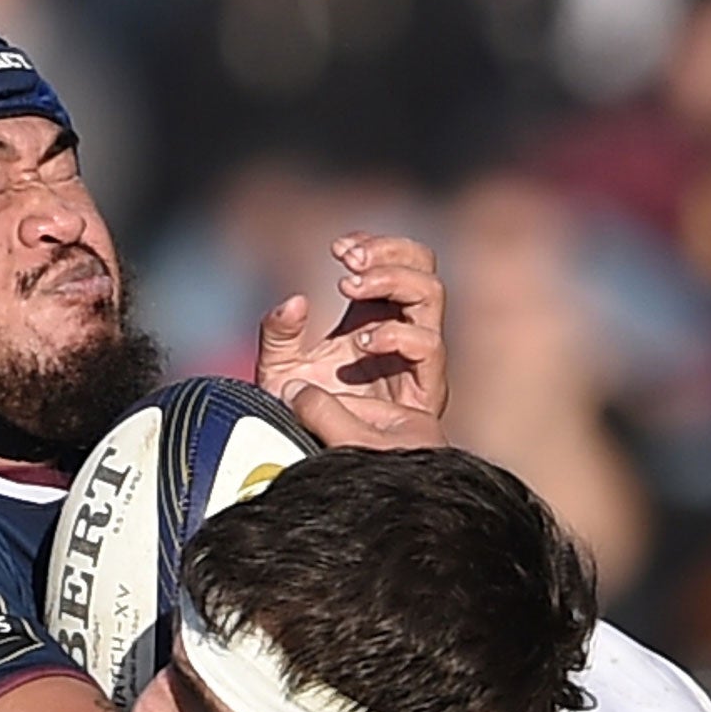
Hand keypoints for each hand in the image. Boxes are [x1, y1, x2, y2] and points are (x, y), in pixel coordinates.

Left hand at [254, 232, 448, 449]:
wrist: (318, 465)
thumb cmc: (302, 422)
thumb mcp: (278, 374)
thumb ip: (279, 335)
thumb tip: (296, 301)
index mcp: (373, 318)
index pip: (395, 262)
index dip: (375, 246)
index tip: (339, 250)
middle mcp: (400, 332)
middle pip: (423, 268)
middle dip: (389, 254)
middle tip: (347, 263)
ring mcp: (415, 360)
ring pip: (431, 295)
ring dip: (393, 281)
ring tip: (350, 289)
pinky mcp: (425, 391)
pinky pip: (428, 346)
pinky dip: (396, 335)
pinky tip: (362, 343)